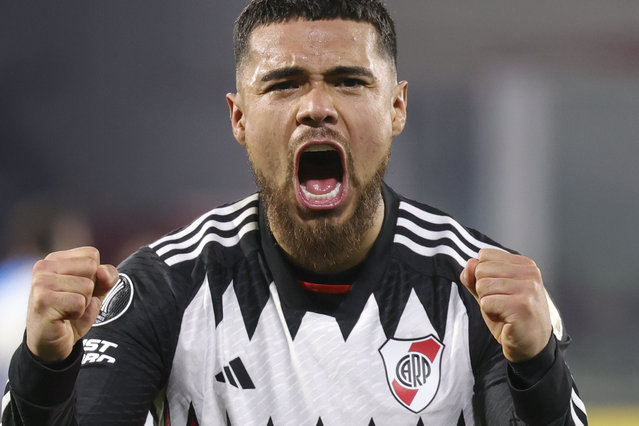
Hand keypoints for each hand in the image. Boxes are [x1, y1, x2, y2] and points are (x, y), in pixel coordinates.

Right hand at [26, 247, 118, 362]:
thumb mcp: (97, 290)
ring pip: (87, 286)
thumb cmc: (73, 312)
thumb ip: (107, 276)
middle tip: (72, 302)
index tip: (78, 289)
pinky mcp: (42, 300)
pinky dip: (77, 313)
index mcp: (55, 259)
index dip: (94, 275)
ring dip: (83, 303)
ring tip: (67, 310)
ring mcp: (40, 282)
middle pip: (91, 268)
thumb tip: (102, 271)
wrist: (53, 343)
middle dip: (90, 289)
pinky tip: (63, 318)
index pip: (92, 254)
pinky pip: (79, 302)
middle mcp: (44, 266)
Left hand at [460, 248, 551, 361]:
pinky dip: (490, 313)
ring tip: (504, 311)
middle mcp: (529, 273)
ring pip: (482, 286)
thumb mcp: (489, 293)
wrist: (530, 346)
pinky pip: (486, 302)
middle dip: (483, 290)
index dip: (483, 276)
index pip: (485, 255)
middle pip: (481, 270)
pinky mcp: (523, 305)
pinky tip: (506, 319)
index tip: (499, 291)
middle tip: (501, 304)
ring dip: (487, 303)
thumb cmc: (511, 317)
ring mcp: (528, 288)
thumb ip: (475, 277)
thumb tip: (469, 263)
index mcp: (524, 264)